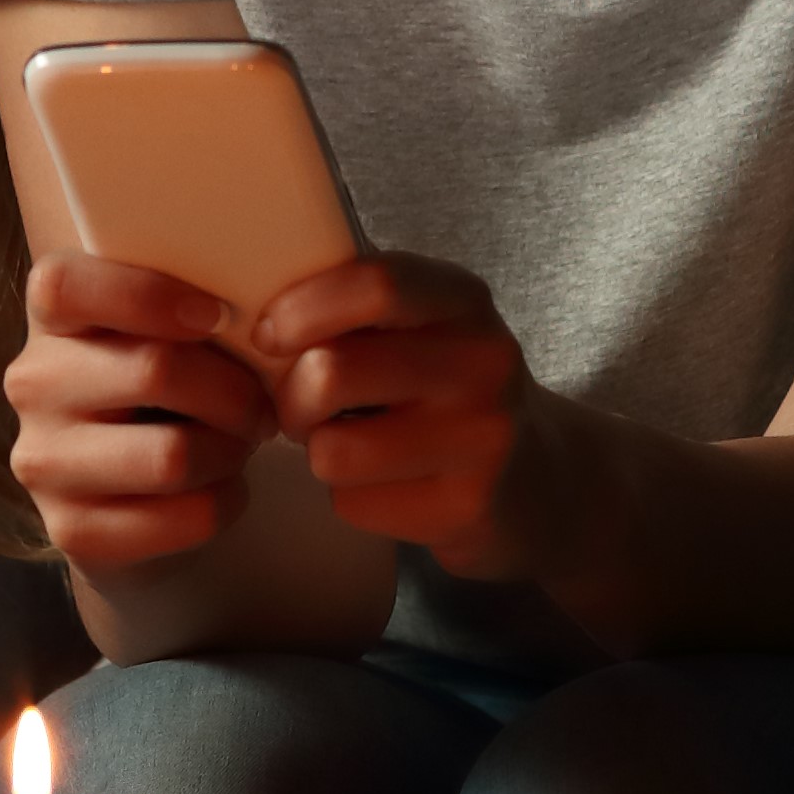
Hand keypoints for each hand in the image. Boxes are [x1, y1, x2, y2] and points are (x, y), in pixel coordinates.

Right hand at [2, 255, 276, 570]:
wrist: (128, 492)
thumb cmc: (162, 388)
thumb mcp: (161, 330)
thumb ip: (187, 302)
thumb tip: (257, 306)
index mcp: (51, 317)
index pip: (66, 286)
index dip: (149, 295)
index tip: (217, 316)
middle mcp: (32, 385)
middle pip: (154, 370)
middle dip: (234, 390)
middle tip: (263, 404)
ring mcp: (43, 461)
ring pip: (173, 455)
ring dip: (231, 450)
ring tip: (240, 444)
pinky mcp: (71, 529)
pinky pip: (183, 516)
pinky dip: (226, 501)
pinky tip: (223, 489)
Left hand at [247, 256, 560, 567]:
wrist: (540, 480)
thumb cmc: (450, 392)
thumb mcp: (426, 326)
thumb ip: (360, 306)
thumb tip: (254, 311)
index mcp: (463, 301)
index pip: (375, 284)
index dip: (301, 308)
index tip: (268, 335)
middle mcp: (484, 363)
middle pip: (333, 372)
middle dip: (290, 397)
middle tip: (300, 406)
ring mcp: (483, 440)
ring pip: (334, 450)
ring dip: (320, 454)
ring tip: (350, 445)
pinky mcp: (466, 509)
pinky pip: (354, 504)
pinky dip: (351, 499)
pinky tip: (389, 486)